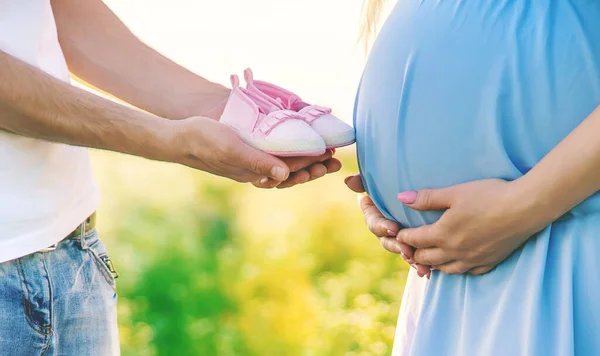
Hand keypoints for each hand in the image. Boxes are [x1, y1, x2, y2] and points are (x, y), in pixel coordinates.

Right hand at [187, 89, 342, 188]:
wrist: (180, 138)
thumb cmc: (204, 141)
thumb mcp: (232, 148)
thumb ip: (257, 161)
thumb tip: (284, 174)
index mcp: (254, 173)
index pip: (289, 169)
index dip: (311, 162)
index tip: (330, 153)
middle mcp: (255, 171)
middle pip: (291, 172)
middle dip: (314, 166)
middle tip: (336, 159)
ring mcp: (251, 163)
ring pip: (284, 166)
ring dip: (305, 160)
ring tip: (324, 155)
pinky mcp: (247, 153)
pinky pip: (274, 156)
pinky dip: (290, 153)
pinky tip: (298, 146)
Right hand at [344, 174, 431, 276]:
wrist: (432, 186)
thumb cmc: (403, 178)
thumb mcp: (384, 179)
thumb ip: (365, 180)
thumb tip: (347, 181)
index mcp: (376, 212)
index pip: (374, 221)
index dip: (382, 226)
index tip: (393, 228)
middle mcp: (385, 226)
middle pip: (386, 240)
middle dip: (395, 246)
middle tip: (406, 249)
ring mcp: (398, 237)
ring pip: (399, 250)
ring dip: (406, 257)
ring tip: (416, 262)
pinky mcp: (413, 244)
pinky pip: (414, 257)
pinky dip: (419, 265)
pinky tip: (426, 271)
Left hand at [396, 179, 544, 275]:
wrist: (525, 207)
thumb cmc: (489, 196)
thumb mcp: (455, 192)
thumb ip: (427, 198)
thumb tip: (401, 198)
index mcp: (444, 233)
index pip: (415, 240)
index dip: (404, 237)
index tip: (399, 233)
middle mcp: (456, 251)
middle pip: (427, 259)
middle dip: (415, 253)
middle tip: (410, 248)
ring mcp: (473, 259)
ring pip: (446, 269)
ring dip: (434, 264)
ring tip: (429, 258)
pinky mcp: (490, 261)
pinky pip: (469, 272)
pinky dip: (458, 268)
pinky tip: (458, 263)